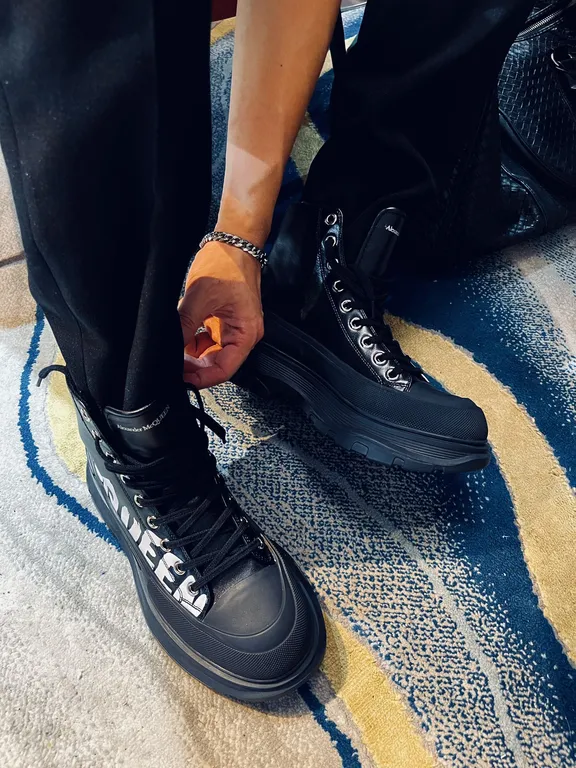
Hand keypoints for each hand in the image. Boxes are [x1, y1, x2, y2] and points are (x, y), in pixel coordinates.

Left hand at [179, 241, 263, 388]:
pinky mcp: (224, 321)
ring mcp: (233, 328)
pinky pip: (208, 339)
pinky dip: (193, 341)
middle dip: (194, 367)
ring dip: (192, 354)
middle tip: (171, 365)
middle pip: (217, 364)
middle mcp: (243, 335)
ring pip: (210, 353)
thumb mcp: (201, 296)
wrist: (234, 240)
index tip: (181, 379)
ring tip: (173, 350)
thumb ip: (185, 325)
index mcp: (246, 333)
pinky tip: (179, 338)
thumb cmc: (227, 263)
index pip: (224, 369)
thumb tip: (170, 348)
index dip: (202, 378)